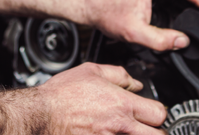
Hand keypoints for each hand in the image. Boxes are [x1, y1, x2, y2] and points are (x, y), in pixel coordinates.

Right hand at [40, 63, 166, 133]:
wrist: (39, 115)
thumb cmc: (63, 94)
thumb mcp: (93, 71)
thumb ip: (120, 75)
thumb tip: (135, 83)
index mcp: (122, 105)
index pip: (159, 113)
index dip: (160, 112)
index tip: (154, 112)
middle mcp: (120, 126)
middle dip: (157, 131)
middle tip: (149, 127)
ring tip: (130, 130)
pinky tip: (113, 133)